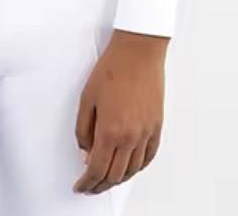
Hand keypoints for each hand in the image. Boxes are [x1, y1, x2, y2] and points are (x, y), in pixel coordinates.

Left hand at [73, 28, 166, 194]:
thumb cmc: (113, 68)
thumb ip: (83, 129)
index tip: (80, 186)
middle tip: (90, 187)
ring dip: (118, 179)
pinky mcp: (157, 126)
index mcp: (110, 130)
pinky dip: (138, 168)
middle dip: (100, 185)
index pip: (97, 169)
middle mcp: (130, 137)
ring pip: (133, 170)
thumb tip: (85, 151)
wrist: (138, 51)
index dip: (87, 183)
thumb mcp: (87, 98)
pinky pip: (149, 157)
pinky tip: (130, 167)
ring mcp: (146, 133)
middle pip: (115, 175)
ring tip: (107, 179)